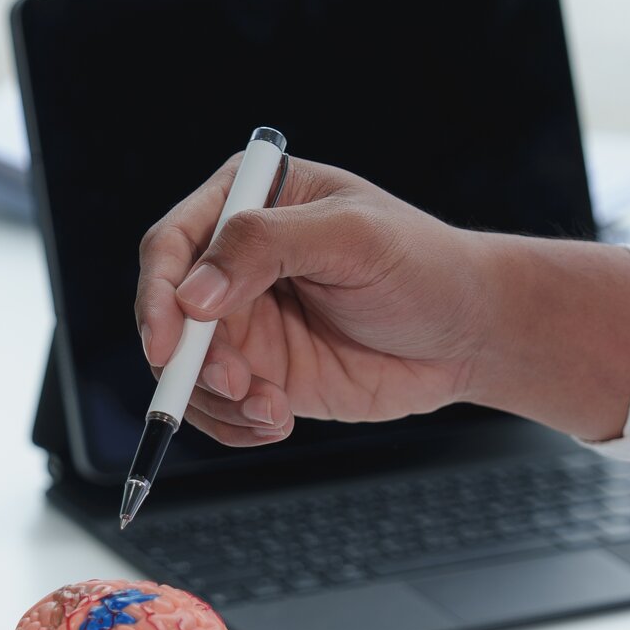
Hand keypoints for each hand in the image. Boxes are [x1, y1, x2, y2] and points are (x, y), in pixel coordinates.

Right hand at [138, 156, 629, 446]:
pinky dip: (235, 426)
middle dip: (192, 361)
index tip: (168, 342)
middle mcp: (234, 264)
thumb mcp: (352, 238)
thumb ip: (267, 247)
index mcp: (246, 203)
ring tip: (272, 411)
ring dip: (217, 401)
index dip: (158, 295)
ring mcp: (245, 322)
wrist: (471, 333)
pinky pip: (219, 409)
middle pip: (168, 316)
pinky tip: (277, 424)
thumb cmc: (422, 265)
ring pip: (188, 370)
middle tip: (239, 386)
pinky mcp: (263, 374)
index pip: (172, 246)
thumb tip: (192, 295)